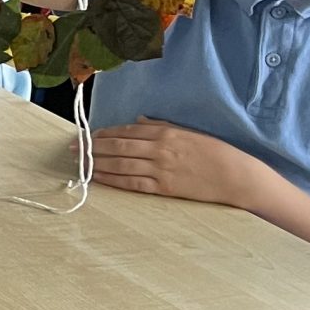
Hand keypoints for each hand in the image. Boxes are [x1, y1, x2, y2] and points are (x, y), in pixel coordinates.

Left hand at [92, 119, 268, 209]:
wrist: (236, 175)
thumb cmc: (214, 152)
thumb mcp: (187, 132)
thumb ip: (161, 126)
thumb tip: (137, 121)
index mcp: (165, 132)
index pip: (126, 131)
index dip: (103, 133)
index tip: (86, 135)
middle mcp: (159, 149)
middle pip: (117, 146)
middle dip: (92, 147)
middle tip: (74, 148)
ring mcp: (160, 169)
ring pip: (120, 164)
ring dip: (96, 163)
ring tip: (79, 163)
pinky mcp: (164, 188)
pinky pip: (131, 183)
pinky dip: (112, 180)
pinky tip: (98, 178)